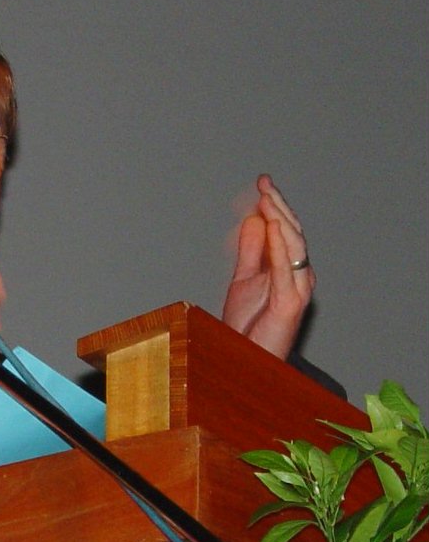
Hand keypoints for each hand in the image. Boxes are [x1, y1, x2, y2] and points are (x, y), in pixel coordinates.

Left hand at [222, 174, 314, 359]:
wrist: (243, 358)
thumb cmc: (248, 325)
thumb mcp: (244, 278)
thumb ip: (251, 250)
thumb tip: (254, 220)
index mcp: (287, 268)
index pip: (285, 230)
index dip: (274, 205)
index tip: (262, 183)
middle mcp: (297, 275)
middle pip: (293, 232)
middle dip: (278, 206)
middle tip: (265, 183)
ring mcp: (296, 288)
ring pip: (294, 246)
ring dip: (281, 219)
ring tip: (268, 198)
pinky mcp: (290, 302)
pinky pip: (286, 268)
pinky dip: (280, 246)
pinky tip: (273, 227)